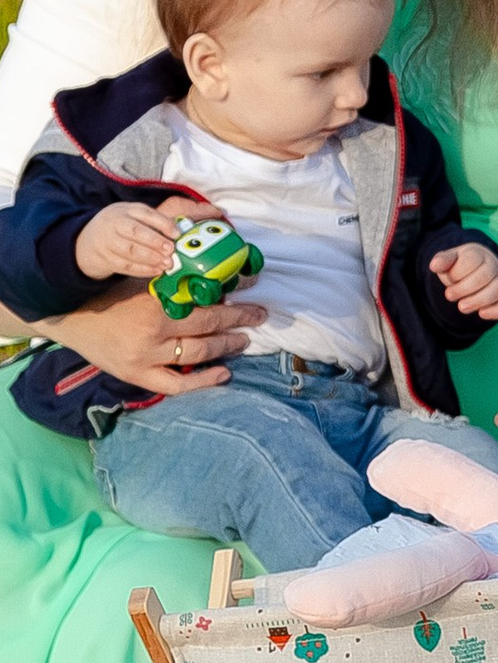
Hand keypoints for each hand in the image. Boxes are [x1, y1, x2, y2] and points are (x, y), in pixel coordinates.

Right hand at [30, 275, 265, 396]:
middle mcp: (151, 332)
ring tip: (244, 340)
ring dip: (227, 346)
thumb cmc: (114, 295)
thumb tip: (219, 277)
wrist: (73, 318)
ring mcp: (144, 358)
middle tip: (259, 315)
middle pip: (208, 327)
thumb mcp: (145, 279)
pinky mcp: (136, 375)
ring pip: (199, 354)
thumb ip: (177, 280)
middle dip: (239, 320)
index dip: (233, 297)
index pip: (206, 301)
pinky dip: (204, 381)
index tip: (252, 288)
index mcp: (155, 303)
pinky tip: (224, 373)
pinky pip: (176, 385)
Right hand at [74, 196, 194, 283]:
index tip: (177, 234)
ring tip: (167, 263)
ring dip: (150, 258)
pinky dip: (142, 270)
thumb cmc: (123, 226)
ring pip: (129, 250)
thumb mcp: (135, 216)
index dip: (163, 223)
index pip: (146, 214)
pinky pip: (124, 266)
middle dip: (155, 242)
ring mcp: (107, 241)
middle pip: (135, 231)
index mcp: (127, 210)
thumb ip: (156, 221)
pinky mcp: (104, 258)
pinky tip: (156, 271)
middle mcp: (115, 223)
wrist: (87, 239)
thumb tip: (184, 229)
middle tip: (171, 250)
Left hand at [429, 244, 497, 321]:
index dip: (457, 273)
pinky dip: (495, 311)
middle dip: (464, 289)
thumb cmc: (459, 268)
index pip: (472, 260)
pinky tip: (481, 313)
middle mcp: (494, 266)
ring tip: (462, 306)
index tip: (448, 282)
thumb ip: (443, 261)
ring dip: (477, 301)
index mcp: (479, 254)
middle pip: (485, 275)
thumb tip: (434, 265)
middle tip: (449, 296)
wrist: (476, 274)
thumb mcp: (449, 261)